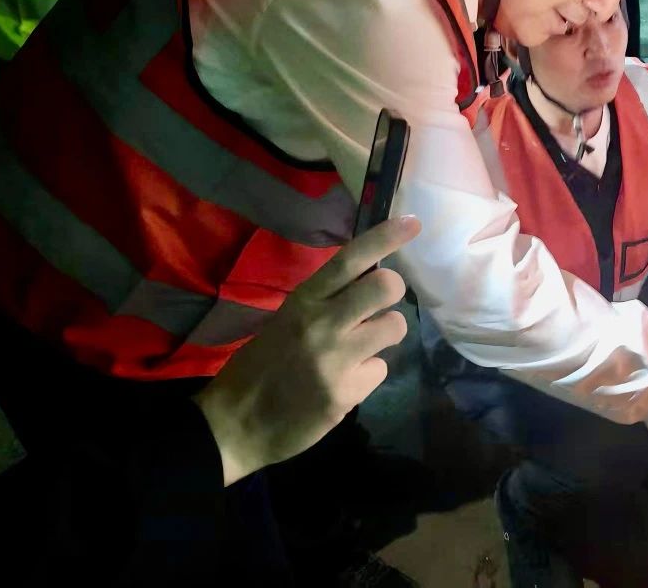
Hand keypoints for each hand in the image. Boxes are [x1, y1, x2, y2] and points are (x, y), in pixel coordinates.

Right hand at [194, 216, 418, 484]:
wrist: (233, 425)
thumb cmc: (259, 367)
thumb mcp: (286, 321)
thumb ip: (325, 303)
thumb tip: (368, 284)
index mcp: (303, 301)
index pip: (349, 259)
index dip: (385, 237)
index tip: (413, 222)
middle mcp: (321, 324)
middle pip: (386, 287)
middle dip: (393, 292)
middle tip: (379, 305)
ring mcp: (335, 360)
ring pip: (395, 327)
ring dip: (384, 336)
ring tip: (359, 350)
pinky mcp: (346, 394)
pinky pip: (380, 370)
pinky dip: (367, 376)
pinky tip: (343, 385)